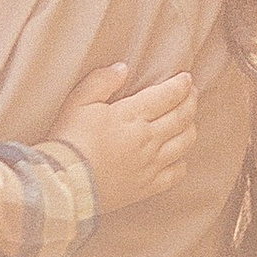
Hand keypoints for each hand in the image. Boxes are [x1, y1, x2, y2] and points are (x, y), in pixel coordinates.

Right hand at [54, 62, 199, 211]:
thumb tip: (122, 69)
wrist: (65, 184)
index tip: (186, 78)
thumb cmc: (68, 140)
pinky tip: (178, 157)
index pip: (167, 96)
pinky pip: (176, 174)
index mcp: (133, 115)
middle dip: (191, 101)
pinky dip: (182, 163)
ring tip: (189, 120)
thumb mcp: (78, 102)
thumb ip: (100, 82)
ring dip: (191, 127)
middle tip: (192, 93)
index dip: (181, 85)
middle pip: (182, 117)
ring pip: (184, 143)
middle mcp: (148, 139)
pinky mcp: (147, 187)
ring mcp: (150, 164)